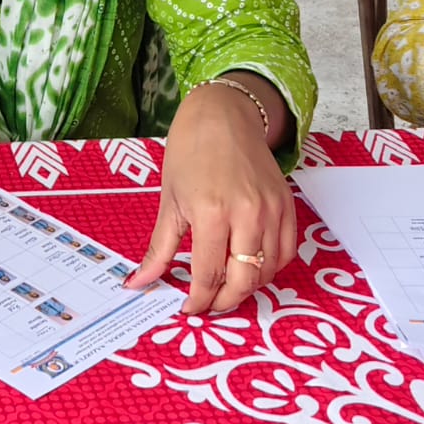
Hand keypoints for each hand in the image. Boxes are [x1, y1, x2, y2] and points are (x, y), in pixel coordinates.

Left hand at [128, 82, 295, 313]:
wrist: (222, 116)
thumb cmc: (190, 153)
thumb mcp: (169, 202)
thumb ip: (158, 249)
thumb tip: (137, 283)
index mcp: (212, 212)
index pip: (208, 275)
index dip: (198, 300)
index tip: (188, 308)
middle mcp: (247, 214)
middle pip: (244, 281)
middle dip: (224, 302)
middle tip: (209, 304)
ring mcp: (271, 210)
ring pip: (267, 270)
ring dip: (248, 286)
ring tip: (226, 287)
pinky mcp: (287, 205)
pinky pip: (285, 251)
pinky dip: (269, 267)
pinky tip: (249, 267)